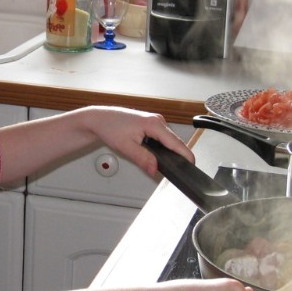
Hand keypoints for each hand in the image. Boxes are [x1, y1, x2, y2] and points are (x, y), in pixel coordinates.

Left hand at [78, 106, 192, 176]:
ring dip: (169, 151)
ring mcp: (155, 121)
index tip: (192, 165)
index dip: (185, 155)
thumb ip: (143, 159)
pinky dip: (163, 146)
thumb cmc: (110, 128)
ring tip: (168, 164)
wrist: (99, 119)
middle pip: (175, 142)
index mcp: (154, 124)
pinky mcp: (151, 123)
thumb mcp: (126, 147)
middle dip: (177, 156)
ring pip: (169, 140)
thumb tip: (155, 170)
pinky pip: (163, 137)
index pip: (176, 143)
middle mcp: (157, 120)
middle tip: (178, 170)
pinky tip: (159, 154)